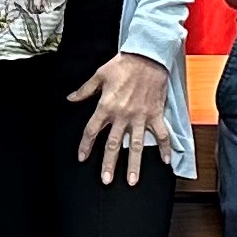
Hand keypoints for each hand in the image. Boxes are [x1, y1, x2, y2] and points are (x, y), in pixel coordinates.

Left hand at [71, 51, 173, 184]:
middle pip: (113, 145)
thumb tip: (70, 98)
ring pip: (136, 145)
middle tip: (106, 180)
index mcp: (106, 106)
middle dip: (109, 164)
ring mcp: (140, 116)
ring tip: (132, 181)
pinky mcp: (155, 114)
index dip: (85, 146)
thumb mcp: (99, 75)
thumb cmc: (123, 64)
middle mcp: (122, 115)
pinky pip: (161, 134)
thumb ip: (85, 90)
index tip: (82, 158)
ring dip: (134, 164)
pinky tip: (165, 162)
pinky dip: (165, 148)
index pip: (92, 131)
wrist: (147, 56)